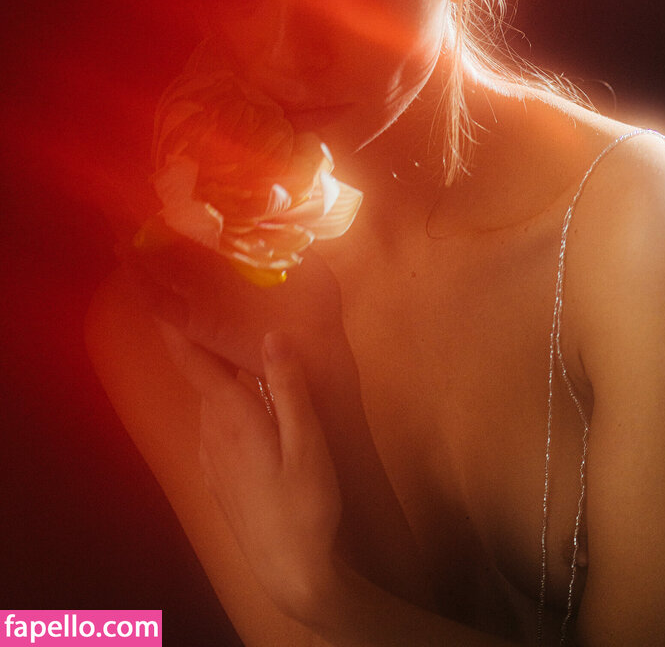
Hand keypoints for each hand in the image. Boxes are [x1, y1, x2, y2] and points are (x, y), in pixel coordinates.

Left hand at [130, 236, 432, 605]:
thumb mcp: (307, 443)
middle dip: (201, 340)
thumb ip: (290, 388)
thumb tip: (273, 333)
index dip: (176, 327)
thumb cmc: (304, 503)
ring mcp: (213, 456)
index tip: (158, 295)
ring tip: (232, 343)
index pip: (196, 361)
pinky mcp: (220, 475)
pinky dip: (224, 402)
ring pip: (211, 400)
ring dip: (216, 372)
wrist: (291, 569)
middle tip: (210, 303)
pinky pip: (216, 424)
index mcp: (233, 417)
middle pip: (202, 375)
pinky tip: (246, 401)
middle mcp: (213, 432)